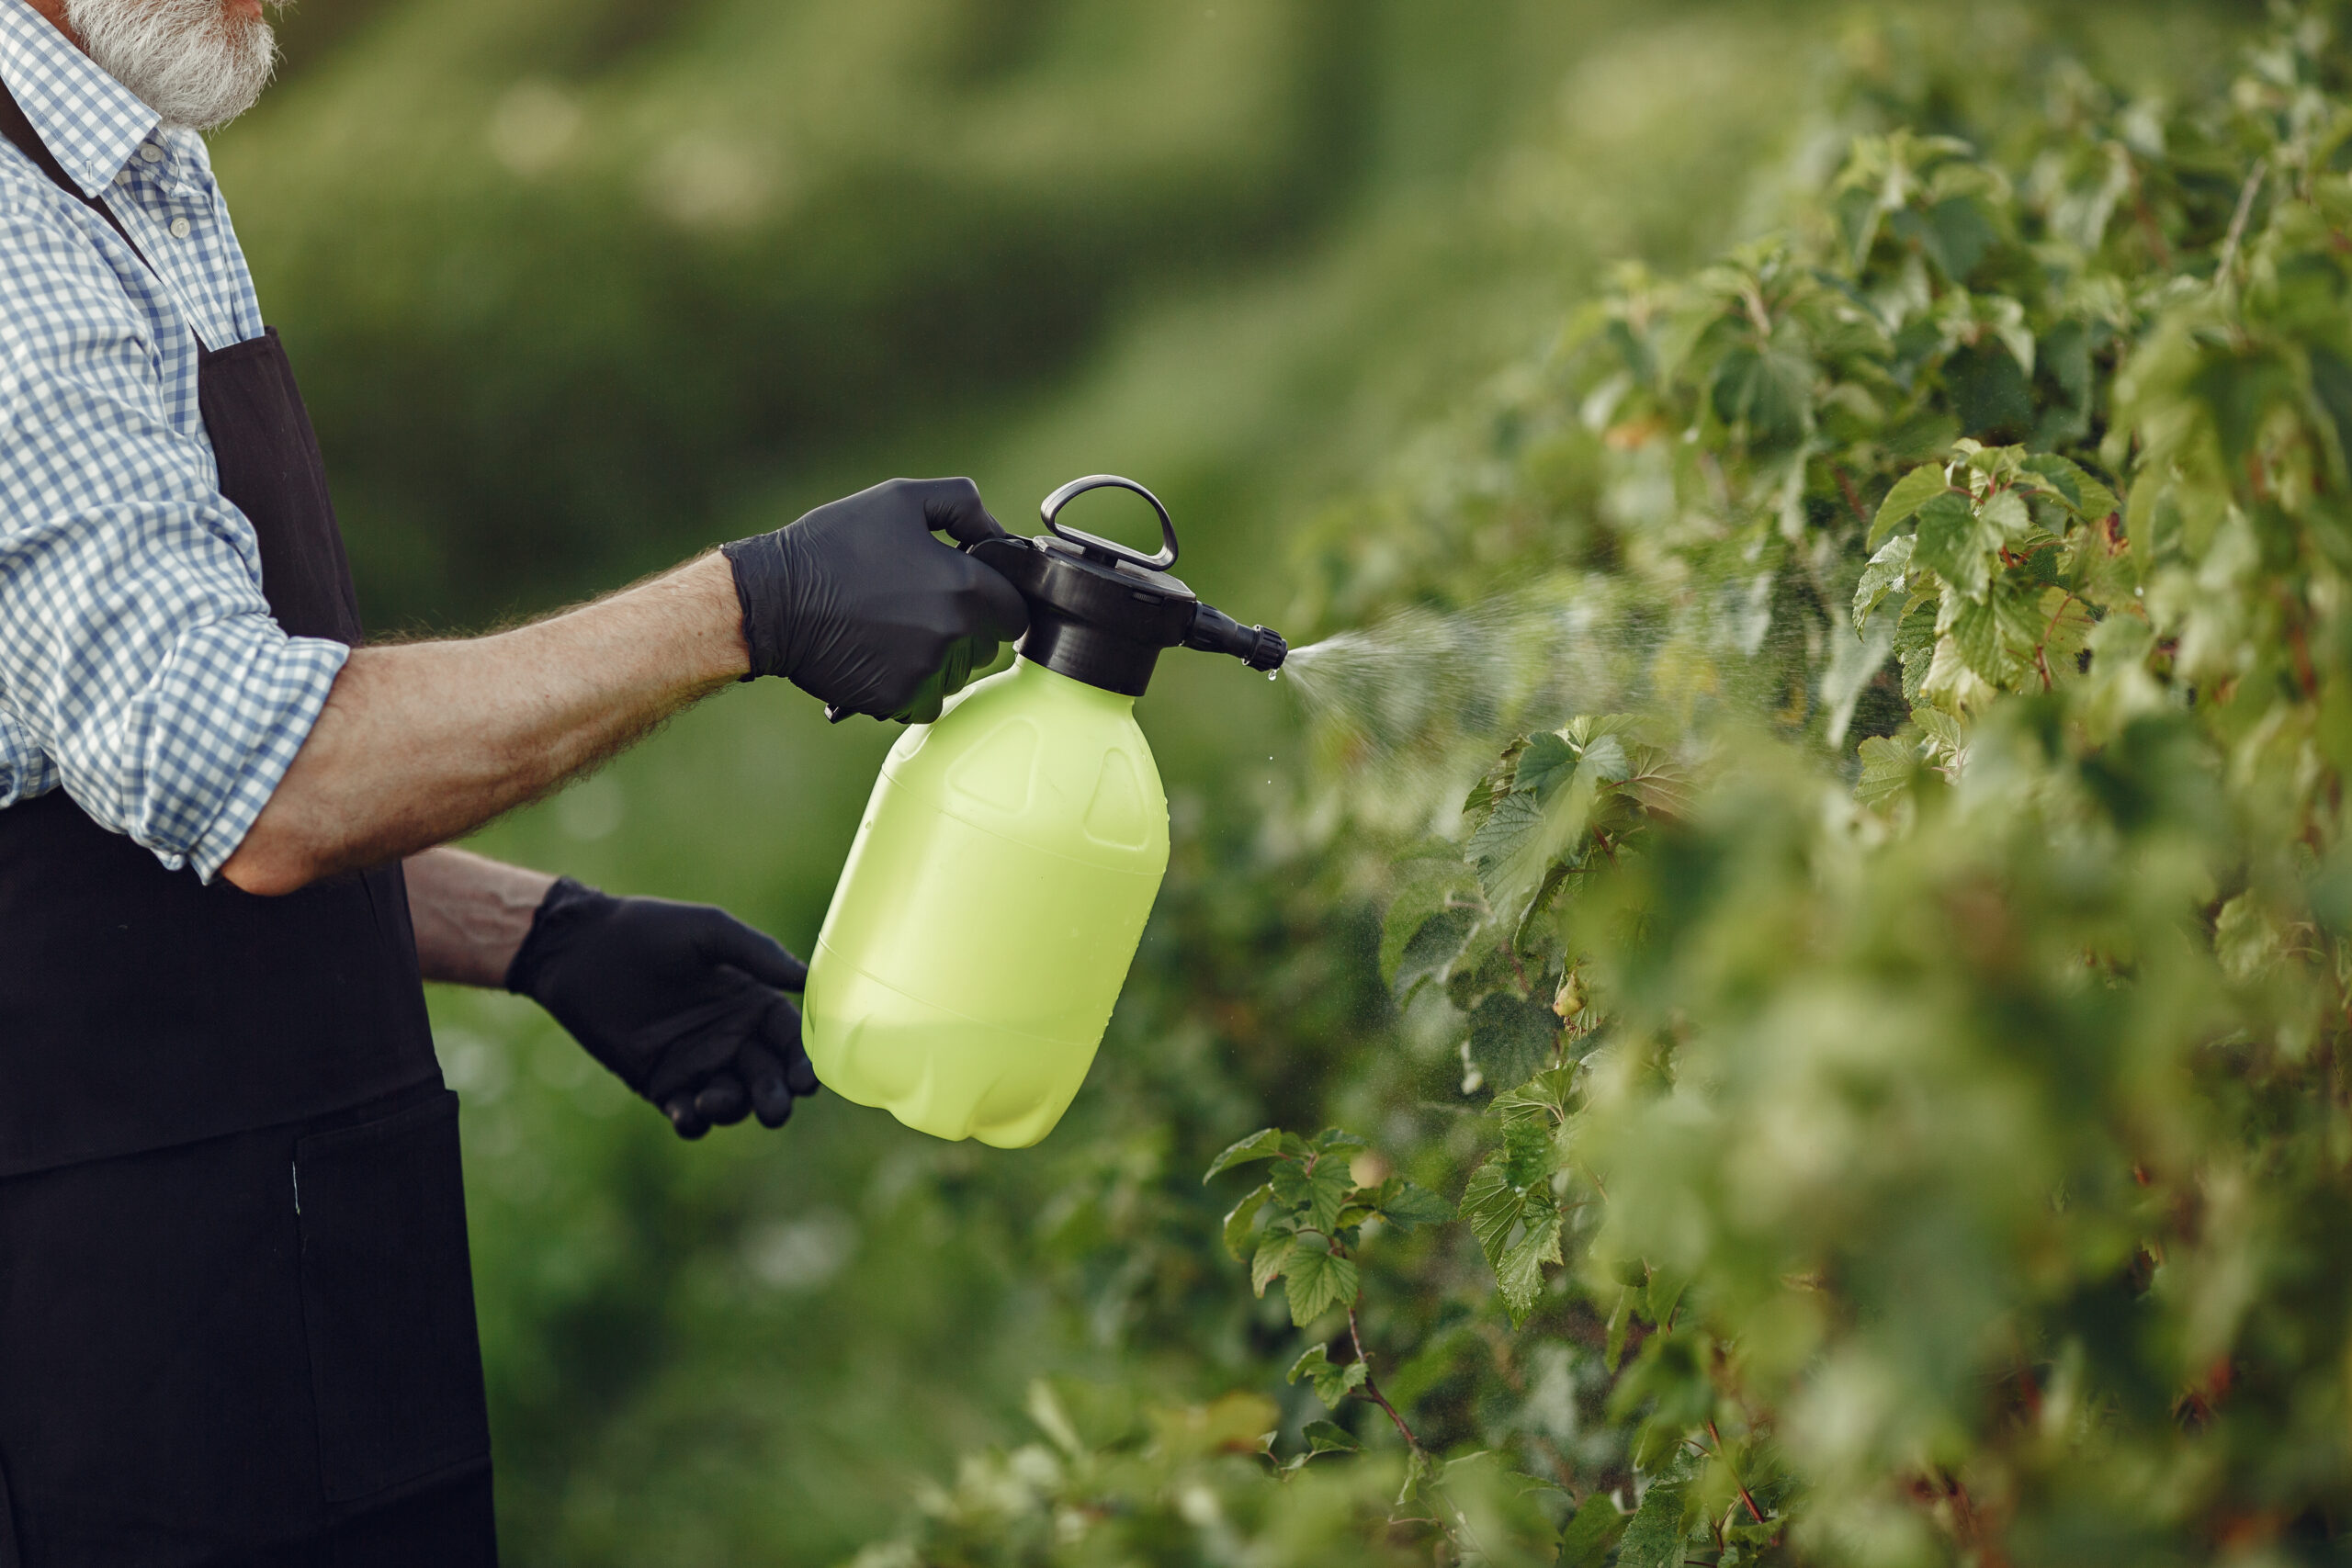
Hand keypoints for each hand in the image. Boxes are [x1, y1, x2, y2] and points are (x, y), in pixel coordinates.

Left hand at [504, 878, 818, 1138]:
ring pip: (732, 1101)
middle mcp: (731, 1037)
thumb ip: (757, 953)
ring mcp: (696, 1063)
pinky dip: (693, 1121)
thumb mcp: (708, 930)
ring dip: (734, 1109)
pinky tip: (688, 1112)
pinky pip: (687, 1113)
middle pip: (768, 1078)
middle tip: (775, 1109)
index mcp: (750, 1002)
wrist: (580, 949)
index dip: (804, 1061)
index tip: (808, 1080)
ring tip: (715, 1099)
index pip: (791, 1039)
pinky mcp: (659, 1083)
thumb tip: (807, 976)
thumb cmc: (647, 930)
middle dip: (776, 1097)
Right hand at [722, 477, 1030, 722]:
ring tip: (894, 629)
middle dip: (966, 628)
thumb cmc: (835, 544)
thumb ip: (964, 505)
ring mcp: (925, 674)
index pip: (1015, 611)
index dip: (996, 599)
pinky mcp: (897, 700)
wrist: (773, 600)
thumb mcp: (901, 498)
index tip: (968, 592)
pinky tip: (881, 655)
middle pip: (986, 646)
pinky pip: (925, 700)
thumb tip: (998, 533)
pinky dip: (911, 684)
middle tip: (919, 605)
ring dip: (939, 659)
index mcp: (965, 588)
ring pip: (956, 676)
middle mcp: (953, 637)